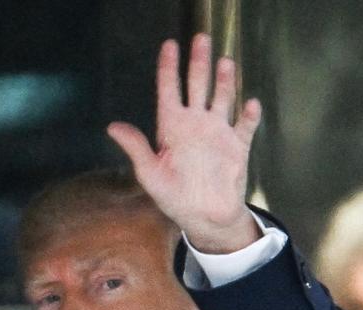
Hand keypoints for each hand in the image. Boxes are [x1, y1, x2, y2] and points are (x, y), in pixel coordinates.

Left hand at [107, 33, 263, 253]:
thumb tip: (112, 127)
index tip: (170, 45)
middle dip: (198, 63)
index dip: (168, 68)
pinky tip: (250, 104)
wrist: (204, 217)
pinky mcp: (237, 146)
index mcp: (172, 126)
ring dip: (224, 81)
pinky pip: (245, 126)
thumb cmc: (174, 197)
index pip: (169, 90)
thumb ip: (136, 148)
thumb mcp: (150, 174)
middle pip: (197, 85)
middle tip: (201, 39)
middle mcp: (195, 123)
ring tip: (225, 63)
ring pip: (222, 98)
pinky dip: (249, 116)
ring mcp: (218, 132)